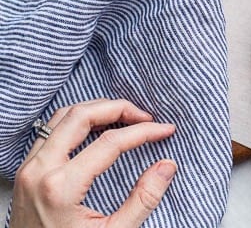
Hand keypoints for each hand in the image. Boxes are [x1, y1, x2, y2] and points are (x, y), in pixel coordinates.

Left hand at [10, 99, 176, 227]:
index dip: (143, 131)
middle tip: (145, 117)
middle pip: (81, 116)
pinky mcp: (25, 172)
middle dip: (118, 109)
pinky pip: (50, 130)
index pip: (110, 142)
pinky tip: (97, 128)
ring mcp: (28, 169)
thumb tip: (166, 166)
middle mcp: (40, 171)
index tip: (165, 130)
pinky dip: (77, 121)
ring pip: (62, 117)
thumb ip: (143, 199)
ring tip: (124, 117)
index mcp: (61, 187)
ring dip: (96, 110)